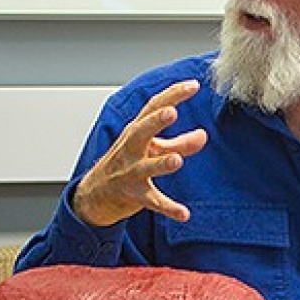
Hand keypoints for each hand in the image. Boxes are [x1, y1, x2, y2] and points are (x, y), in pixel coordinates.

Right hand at [72, 80, 209, 226]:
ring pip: (146, 167)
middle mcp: (131, 148)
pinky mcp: (133, 194)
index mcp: (136, 132)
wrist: (95, 194)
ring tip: (177, 161)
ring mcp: (130, 172)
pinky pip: (152, 201)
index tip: (193, 85)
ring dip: (161, 163)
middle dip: (155, 121)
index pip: (153, 107)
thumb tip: (203, 135)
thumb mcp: (152, 149)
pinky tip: (184, 214)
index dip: (173, 95)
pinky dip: (168, 207)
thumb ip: (179, 143)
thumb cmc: (126, 163)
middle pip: (142, 131)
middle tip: (172, 111)